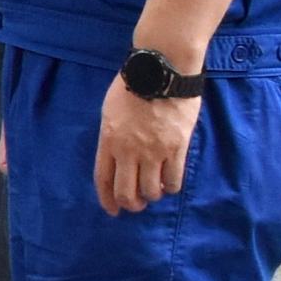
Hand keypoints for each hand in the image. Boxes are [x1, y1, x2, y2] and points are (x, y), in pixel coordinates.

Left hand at [94, 78, 200, 215]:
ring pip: (151, 191)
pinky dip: (171, 187)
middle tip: (137, 204)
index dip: (107, 199)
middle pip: (126, 192)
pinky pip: (174, 181)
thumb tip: (116, 155)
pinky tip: (170, 183)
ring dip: (152, 196)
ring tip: (155, 190)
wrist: (162, 70)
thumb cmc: (134, 83)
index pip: (103, 179)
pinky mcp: (177, 149)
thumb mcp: (110, 110)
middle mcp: (128, 150)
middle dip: (131, 204)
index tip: (112, 210)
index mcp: (108, 140)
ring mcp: (153, 151)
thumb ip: (112, 135)